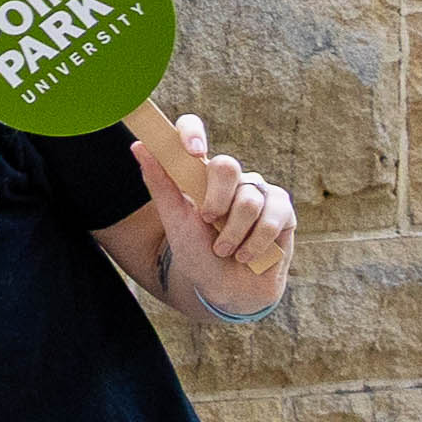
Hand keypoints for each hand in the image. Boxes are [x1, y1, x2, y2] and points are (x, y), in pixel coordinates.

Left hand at [124, 104, 296, 314]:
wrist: (227, 290)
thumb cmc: (197, 253)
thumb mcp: (174, 221)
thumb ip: (160, 184)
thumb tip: (139, 145)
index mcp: (198, 173)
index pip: (193, 131)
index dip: (192, 133)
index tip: (193, 151)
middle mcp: (229, 178)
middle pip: (226, 165)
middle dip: (216, 201)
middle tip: (208, 222)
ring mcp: (257, 191)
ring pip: (249, 198)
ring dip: (233, 233)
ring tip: (225, 250)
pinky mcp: (282, 209)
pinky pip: (273, 215)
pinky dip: (256, 241)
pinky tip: (247, 255)